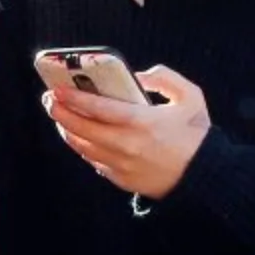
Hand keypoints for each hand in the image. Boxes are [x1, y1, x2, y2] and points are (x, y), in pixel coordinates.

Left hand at [44, 66, 211, 200]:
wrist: (204, 175)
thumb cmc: (196, 134)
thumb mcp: (191, 96)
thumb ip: (165, 78)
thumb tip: (139, 76)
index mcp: (143, 122)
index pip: (98, 108)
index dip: (73, 98)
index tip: (56, 89)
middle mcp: (127, 145)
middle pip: (82, 129)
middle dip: (60, 113)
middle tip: (50, 99)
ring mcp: (121, 165)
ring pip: (82, 147)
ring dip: (67, 130)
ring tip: (61, 115)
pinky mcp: (120, 179)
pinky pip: (93, 161)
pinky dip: (82, 146)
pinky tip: (79, 135)